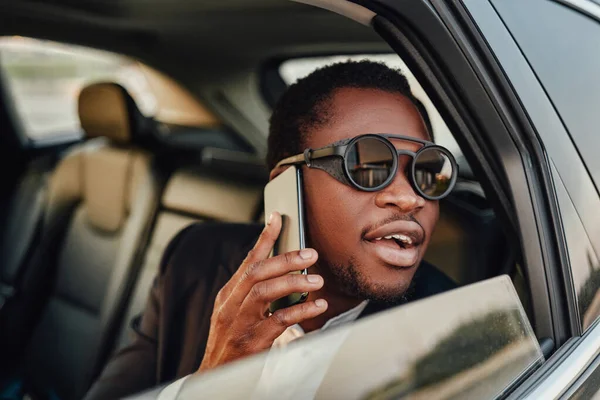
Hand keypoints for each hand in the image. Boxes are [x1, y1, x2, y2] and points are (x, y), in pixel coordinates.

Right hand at [197, 212, 327, 371]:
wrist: (215, 379)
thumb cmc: (231, 344)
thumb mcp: (234, 315)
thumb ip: (253, 294)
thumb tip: (284, 272)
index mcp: (228, 296)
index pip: (248, 261)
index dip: (264, 238)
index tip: (277, 218)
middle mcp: (230, 306)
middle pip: (257, 272)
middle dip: (285, 259)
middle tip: (310, 254)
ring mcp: (239, 323)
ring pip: (265, 292)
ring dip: (293, 283)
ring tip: (317, 281)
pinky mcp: (252, 342)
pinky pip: (280, 321)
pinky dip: (301, 312)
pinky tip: (317, 306)